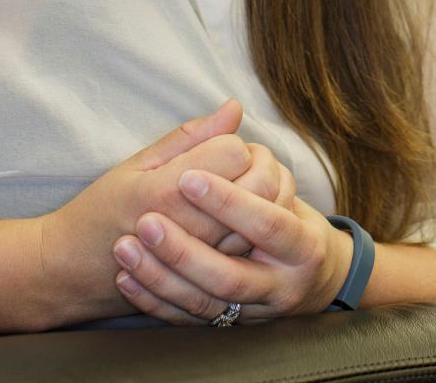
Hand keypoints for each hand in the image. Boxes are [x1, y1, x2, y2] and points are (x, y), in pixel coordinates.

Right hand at [37, 100, 284, 322]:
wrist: (71, 271)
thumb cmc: (101, 209)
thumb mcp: (137, 163)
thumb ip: (190, 136)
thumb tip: (235, 107)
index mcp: (167, 191)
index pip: (235, 153)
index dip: (231, 144)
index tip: (215, 148)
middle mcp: (188, 227)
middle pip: (259, 187)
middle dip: (258, 168)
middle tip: (238, 164)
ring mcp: (200, 261)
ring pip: (261, 222)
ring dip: (260, 201)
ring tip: (236, 189)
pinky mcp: (206, 283)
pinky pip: (248, 252)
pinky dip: (251, 232)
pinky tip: (232, 222)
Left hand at [110, 167, 353, 325]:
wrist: (310, 281)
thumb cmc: (286, 220)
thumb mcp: (276, 189)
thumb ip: (243, 156)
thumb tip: (232, 107)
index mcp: (302, 244)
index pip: (265, 222)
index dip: (227, 201)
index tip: (186, 178)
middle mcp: (283, 283)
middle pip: (230, 275)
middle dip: (183, 250)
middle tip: (144, 221)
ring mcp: (255, 311)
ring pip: (204, 303)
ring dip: (160, 277)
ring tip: (125, 248)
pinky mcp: (229, 327)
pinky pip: (187, 321)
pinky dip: (154, 301)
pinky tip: (126, 279)